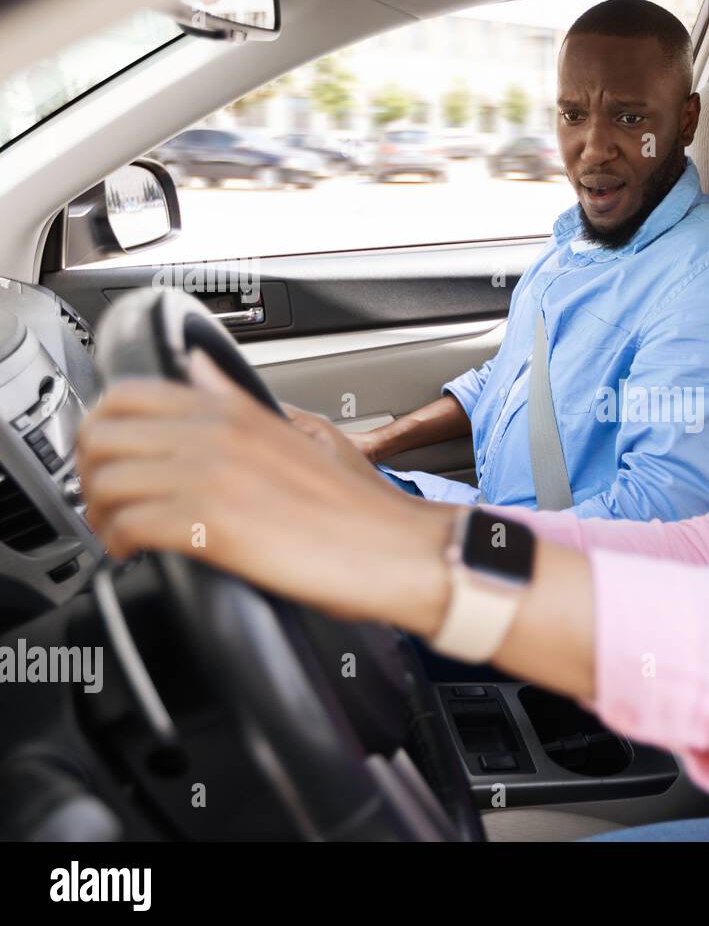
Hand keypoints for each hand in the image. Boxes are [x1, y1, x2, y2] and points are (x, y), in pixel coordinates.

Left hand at [76, 353, 463, 634]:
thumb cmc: (364, 511)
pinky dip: (121, 542)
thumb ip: (244, 402)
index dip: (104, 430)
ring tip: (121, 533)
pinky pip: (130, 523)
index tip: (114, 461)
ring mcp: (212, 477)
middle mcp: (218, 435)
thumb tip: (203, 373)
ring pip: (108, 480)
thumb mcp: (306, 435)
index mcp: (236, 412)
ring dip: (102, 512)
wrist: (400, 551)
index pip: (129, 395)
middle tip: (109, 502)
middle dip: (90, 473)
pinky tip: (138, 553)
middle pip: (104, 435)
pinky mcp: (211, 525)